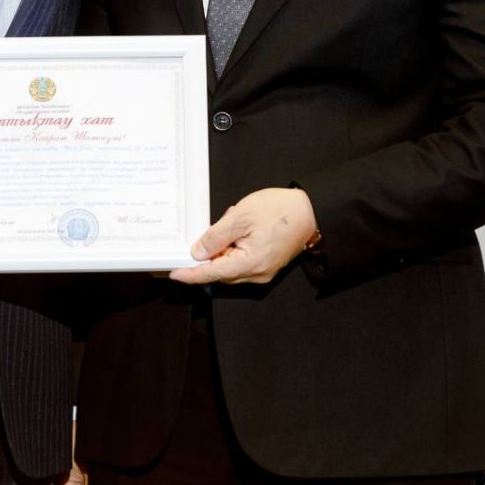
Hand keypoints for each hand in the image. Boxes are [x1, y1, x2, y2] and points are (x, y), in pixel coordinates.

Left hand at [170, 188, 316, 285]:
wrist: (311, 210)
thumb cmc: (280, 210)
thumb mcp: (241, 217)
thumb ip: (216, 236)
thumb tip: (197, 252)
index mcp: (250, 264)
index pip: (212, 273)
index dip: (191, 274)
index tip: (173, 273)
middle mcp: (257, 273)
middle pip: (220, 272)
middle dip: (206, 258)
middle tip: (193, 242)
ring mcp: (263, 271)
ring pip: (230, 267)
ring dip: (220, 252)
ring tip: (224, 228)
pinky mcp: (266, 264)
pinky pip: (241, 262)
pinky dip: (231, 251)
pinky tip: (233, 233)